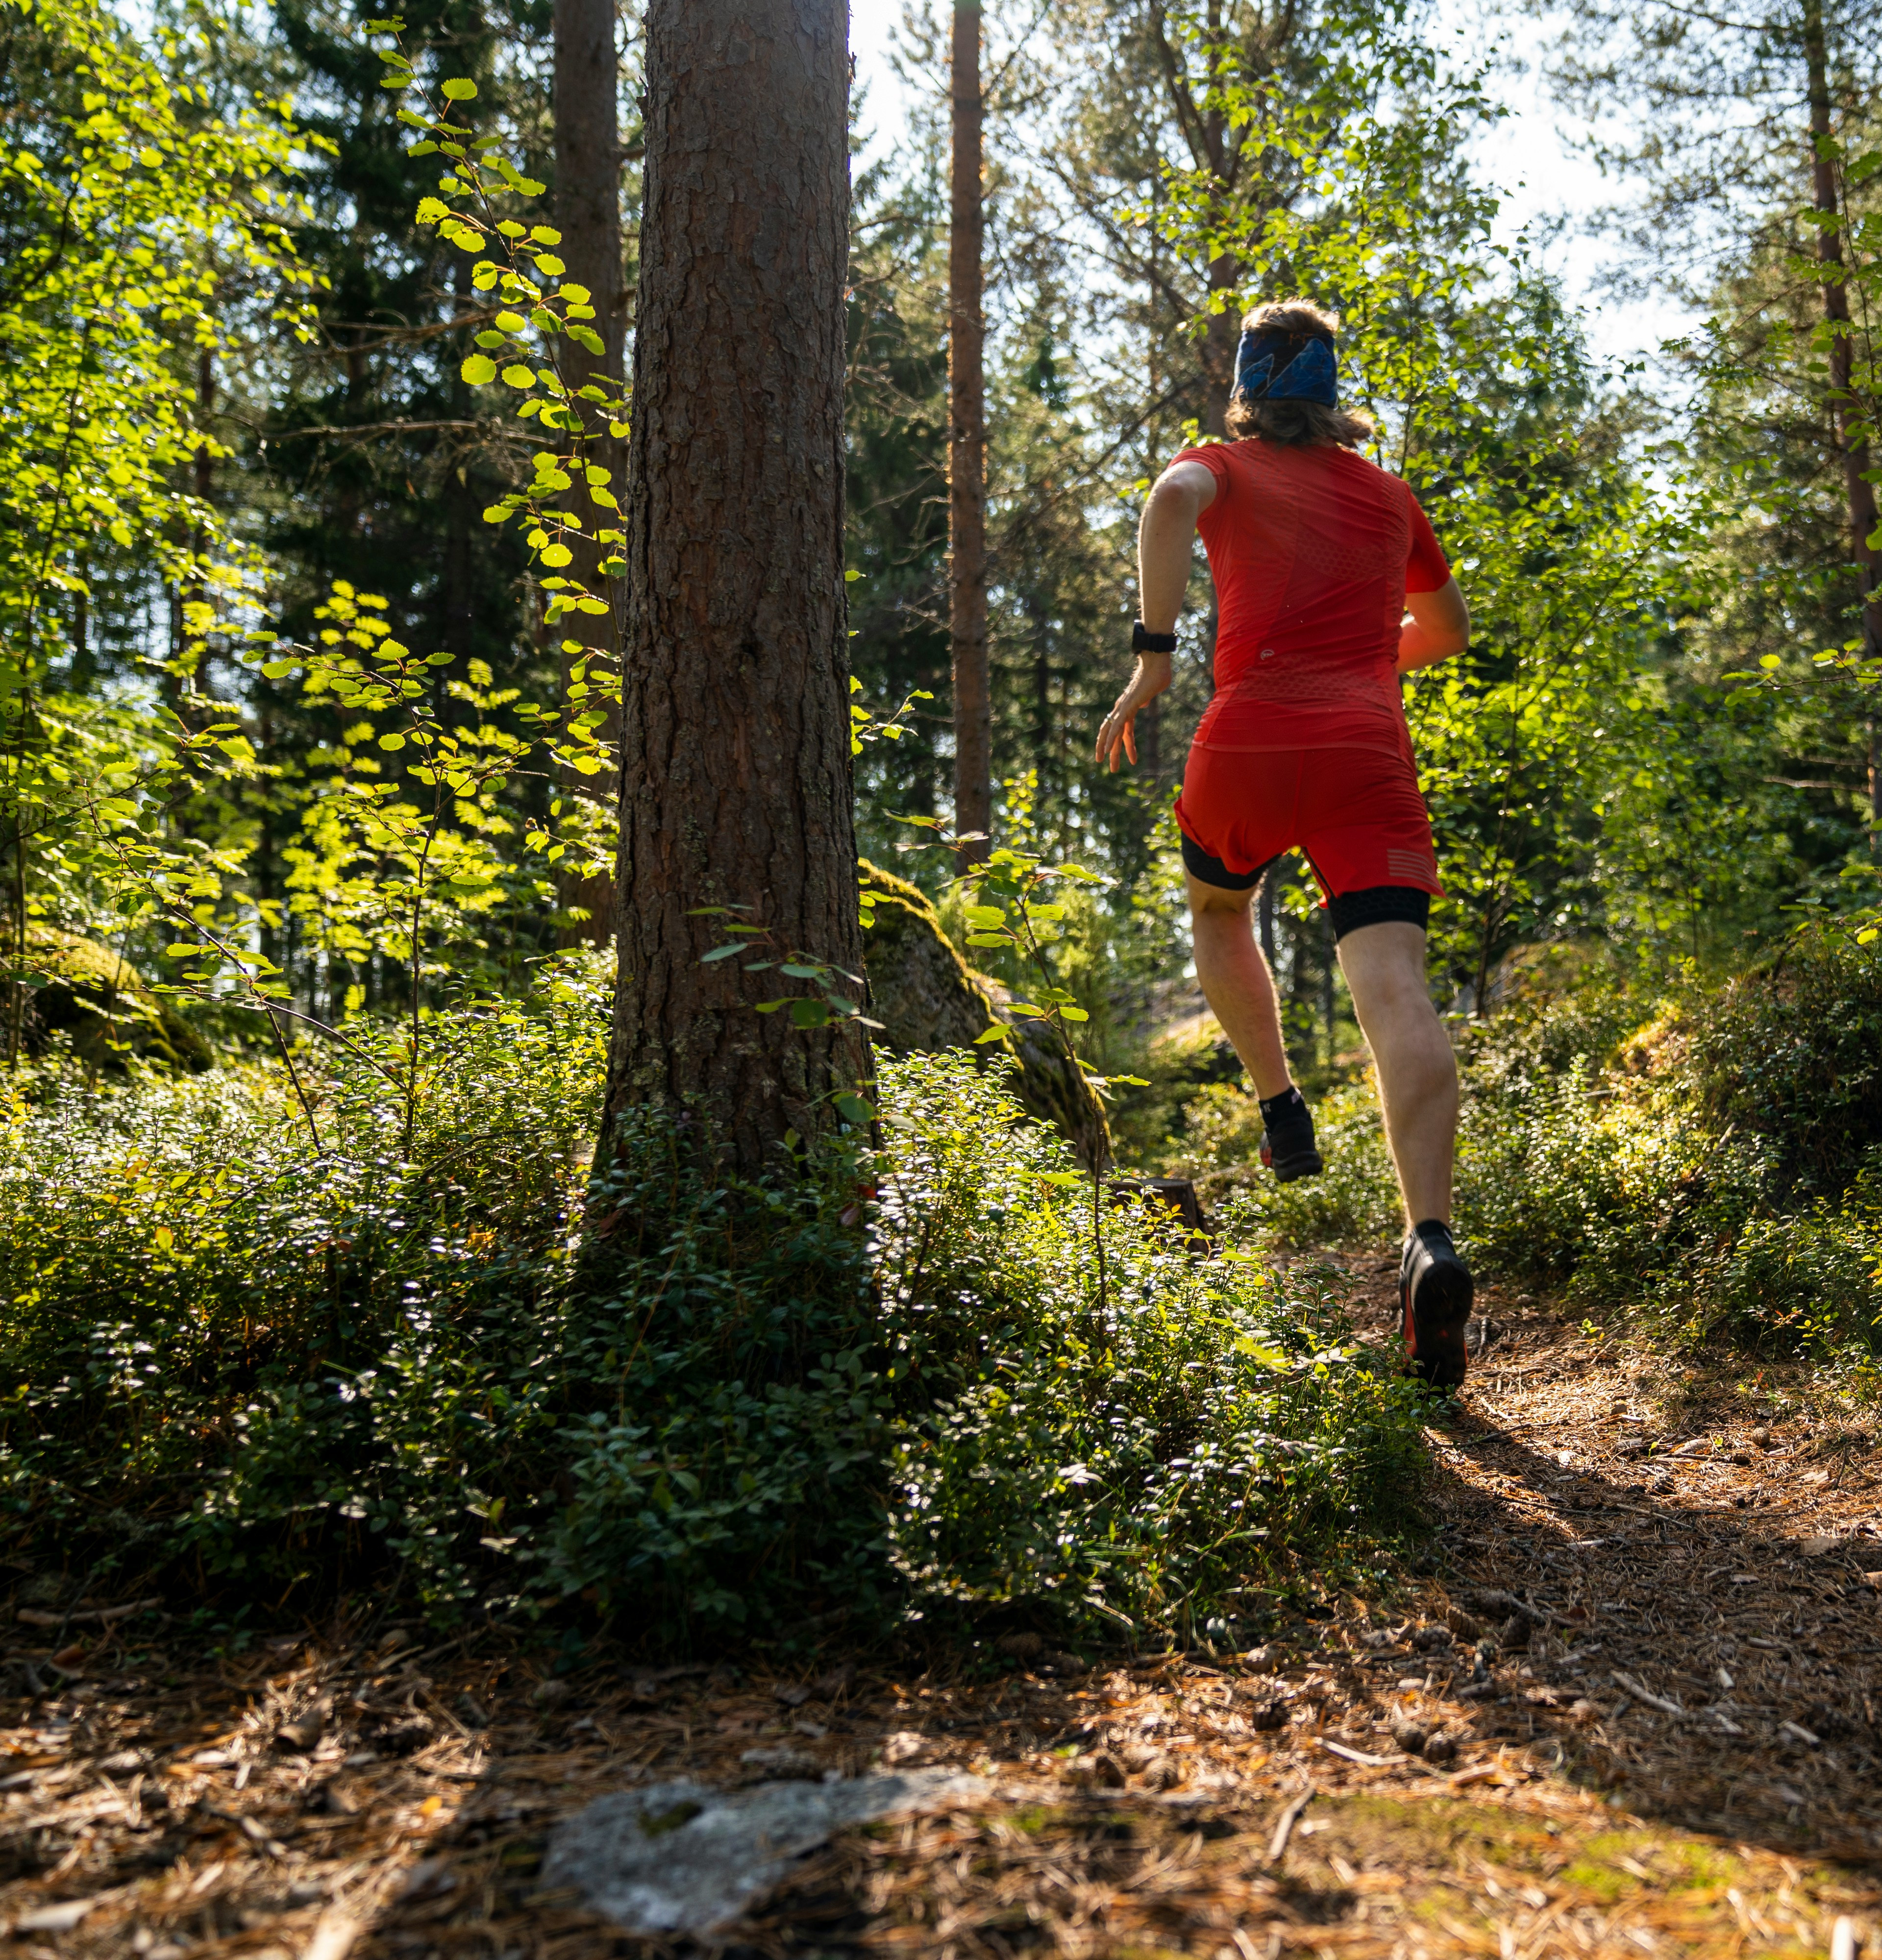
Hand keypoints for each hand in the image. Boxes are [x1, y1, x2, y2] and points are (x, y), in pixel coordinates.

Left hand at [1094, 653, 1171, 772]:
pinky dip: (1110, 740)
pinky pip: (1117, 727)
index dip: (1116, 741)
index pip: (1119, 728)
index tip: (1118, 754)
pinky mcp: (1127, 707)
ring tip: (1112, 768)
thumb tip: (1144, 703)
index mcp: (1126, 707)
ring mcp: (1122, 707)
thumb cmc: (1156, 675)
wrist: (1156, 663)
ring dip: (1111, 751)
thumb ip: (1145, 699)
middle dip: (1111, 751)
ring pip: (1113, 734)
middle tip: (1111, 768)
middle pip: (1112, 734)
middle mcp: (1121, 708)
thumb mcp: (1150, 693)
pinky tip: (1107, 751)